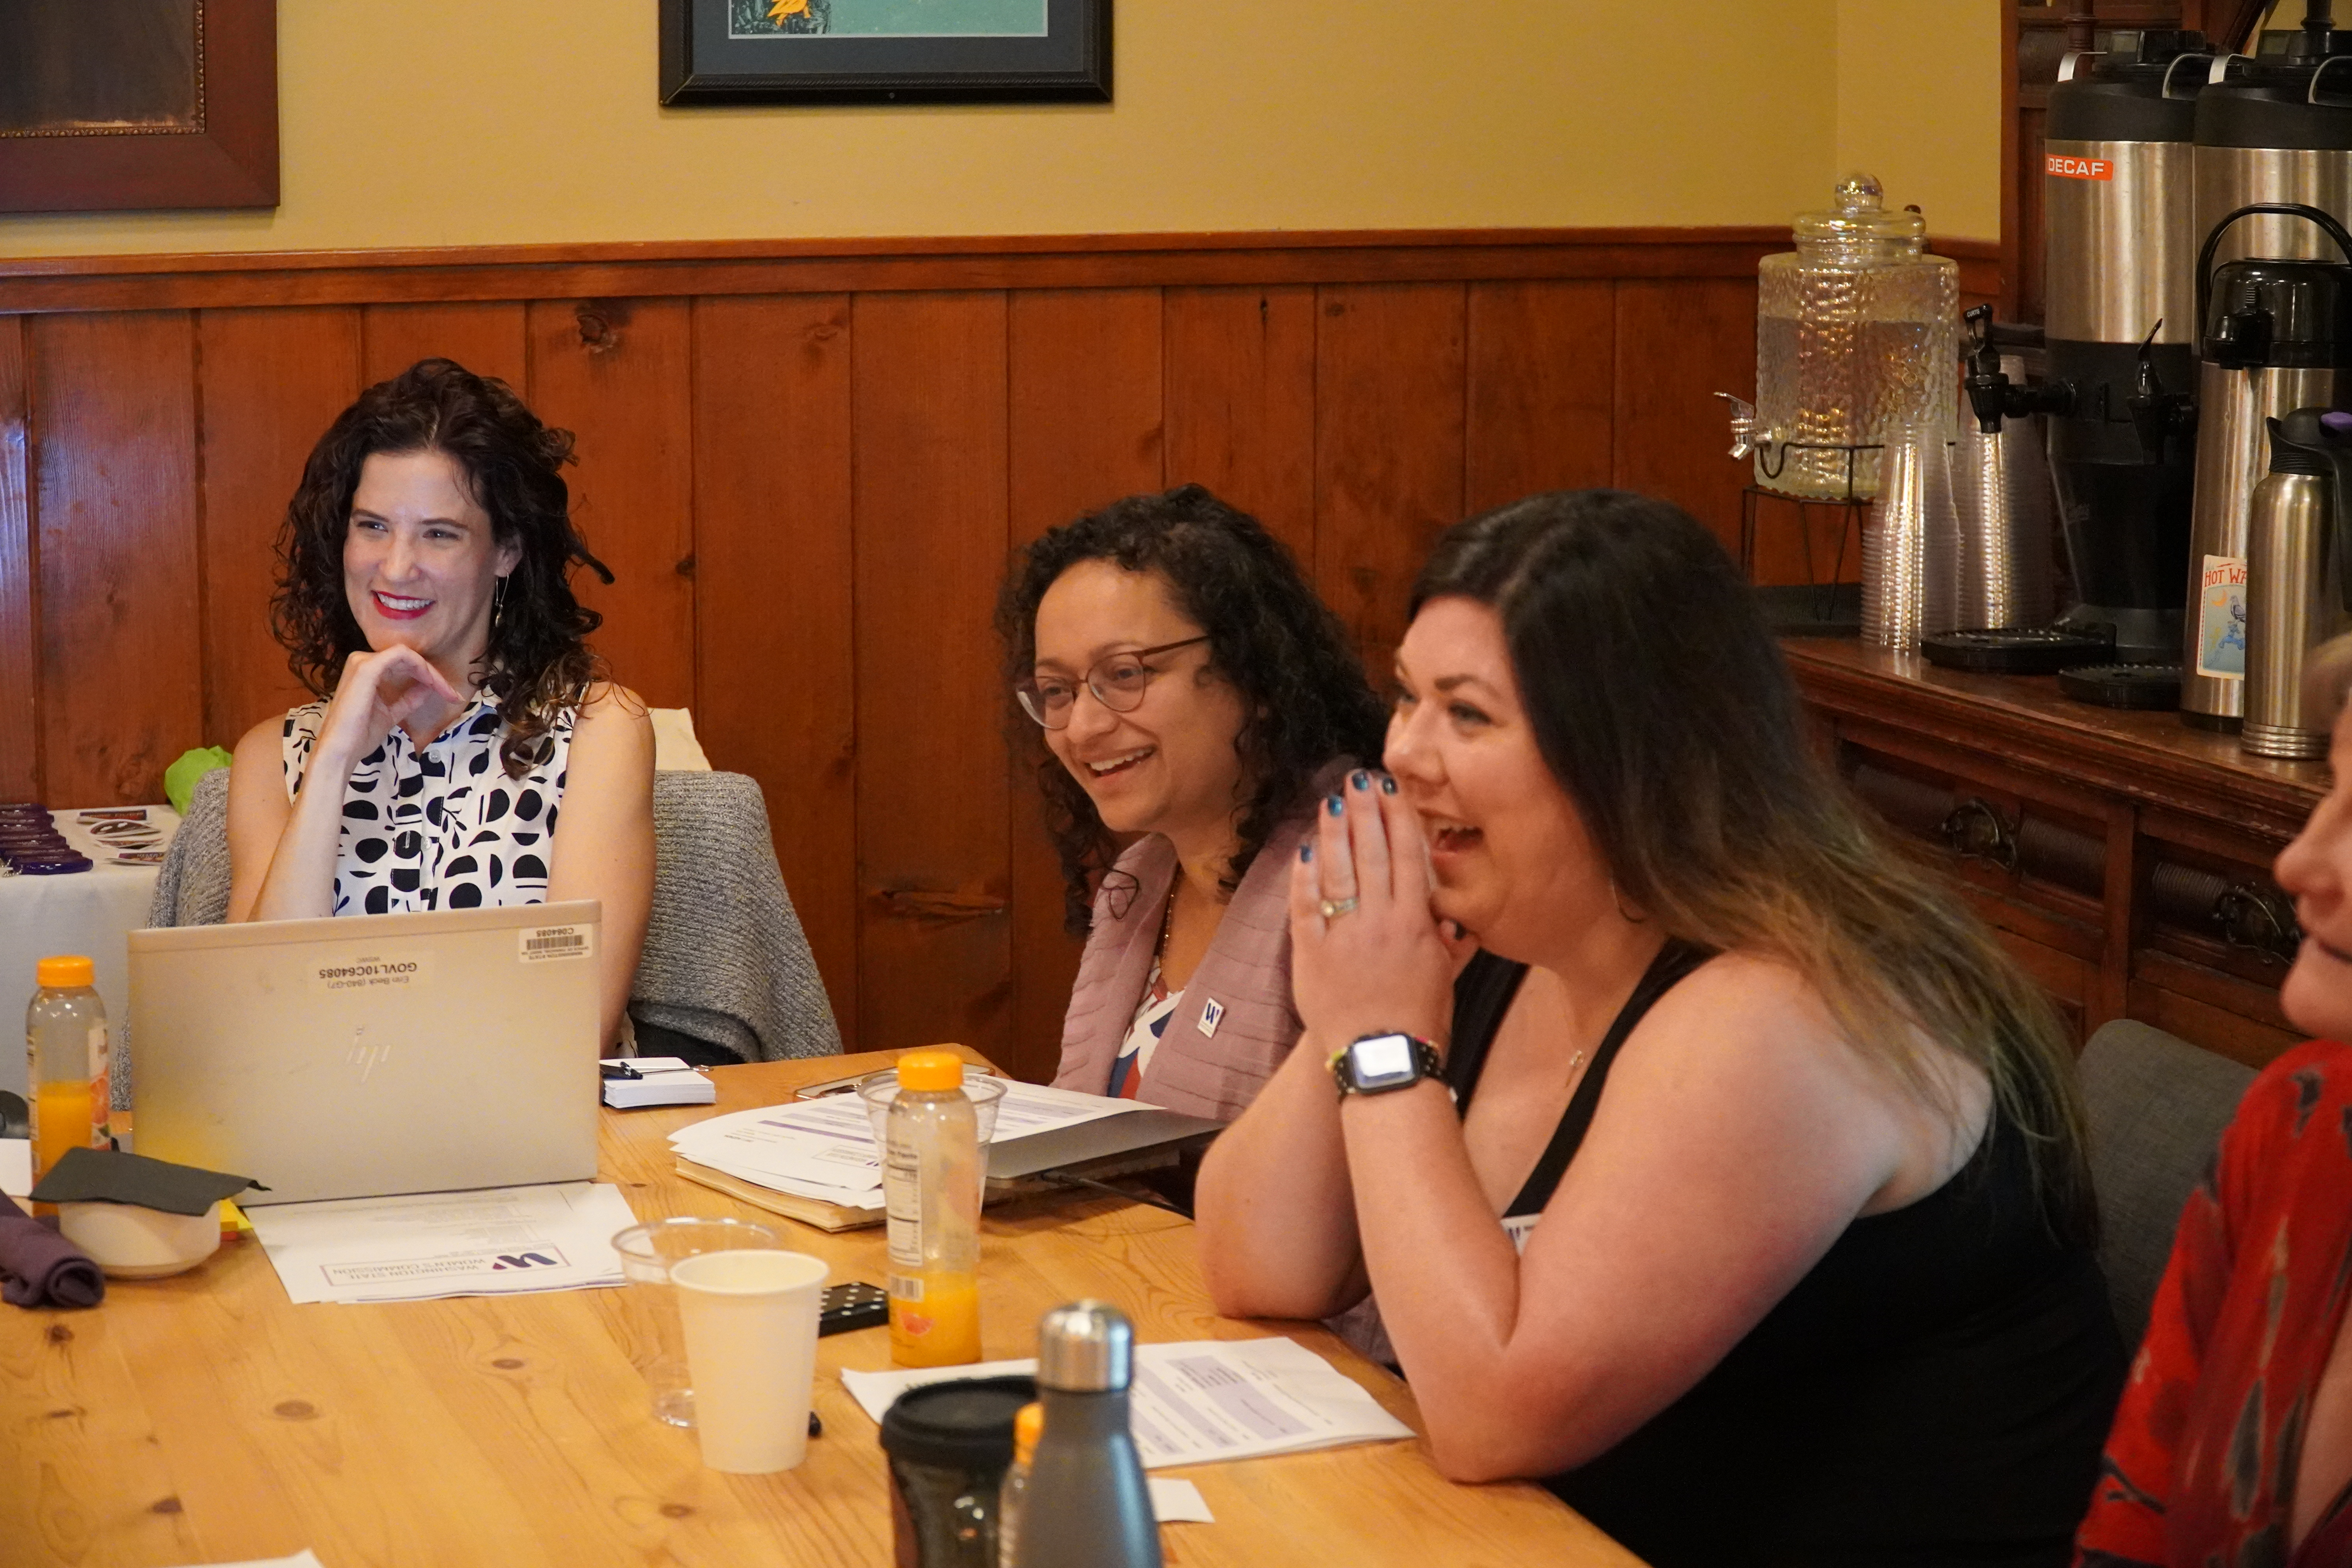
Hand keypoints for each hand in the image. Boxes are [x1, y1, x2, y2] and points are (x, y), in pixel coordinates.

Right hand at [312, 646, 462, 772]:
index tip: (449, 695)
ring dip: (430, 672)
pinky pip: (401, 655)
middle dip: (434, 675)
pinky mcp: (367, 668)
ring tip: (446, 691)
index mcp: (366, 673)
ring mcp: (362, 663)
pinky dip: (421, 667)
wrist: (342, 751)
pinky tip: (432, 683)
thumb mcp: (391, 714)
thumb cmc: (361, 735)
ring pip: (407, 655)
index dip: (429, 677)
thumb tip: (428, 688)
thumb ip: (408, 699)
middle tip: (453, 694)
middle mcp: (362, 662)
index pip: (403, 665)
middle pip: (408, 659)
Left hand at [1289, 769, 1457, 1054]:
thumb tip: (1450, 913)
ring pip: (1336, 873)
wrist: (1382, 1060)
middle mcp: (1379, 922)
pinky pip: (1304, 908)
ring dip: (1333, 833)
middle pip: (1370, 854)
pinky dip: (1304, 877)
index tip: (1390, 789)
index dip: (1398, 819)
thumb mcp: (1446, 976)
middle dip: (1364, 812)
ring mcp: (1342, 936)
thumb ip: (1448, 940)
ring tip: (1330, 801)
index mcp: (1415, 923)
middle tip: (1357, 779)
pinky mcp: (1311, 955)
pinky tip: (1304, 850)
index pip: (1406, 857)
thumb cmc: (1421, 1021)